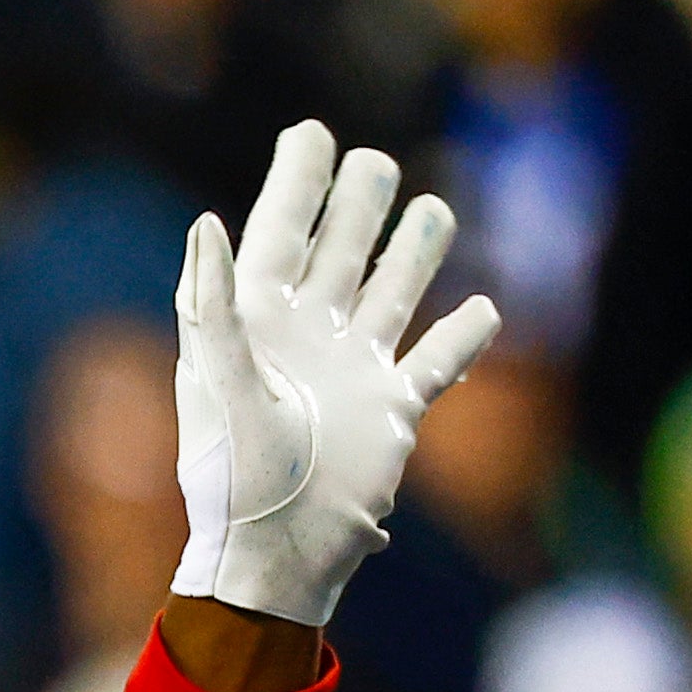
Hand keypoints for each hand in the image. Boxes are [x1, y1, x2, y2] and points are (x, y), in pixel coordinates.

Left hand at [172, 119, 504, 628]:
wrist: (278, 559)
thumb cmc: (235, 483)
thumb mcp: (219, 388)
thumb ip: (211, 307)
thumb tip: (206, 224)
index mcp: (258, 326)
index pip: (279, 233)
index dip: (296, 183)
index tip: (312, 132)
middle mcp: (309, 339)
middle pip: (341, 251)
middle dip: (358, 205)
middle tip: (372, 164)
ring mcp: (355, 372)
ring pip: (393, 292)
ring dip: (412, 253)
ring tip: (432, 210)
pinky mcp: (394, 411)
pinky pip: (438, 362)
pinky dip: (466, 338)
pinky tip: (485, 311)